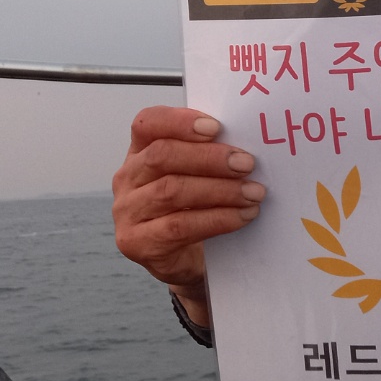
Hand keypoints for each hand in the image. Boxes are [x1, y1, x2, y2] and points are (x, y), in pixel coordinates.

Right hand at [112, 106, 265, 324]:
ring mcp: (127, 212)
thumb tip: (247, 138)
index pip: (147, 123)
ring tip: (254, 192)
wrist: (188, 259)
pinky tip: (243, 215)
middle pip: (162, 156)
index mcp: (140, 151)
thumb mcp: (199, 174)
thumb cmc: (197, 207)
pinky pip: (179, 226)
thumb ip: (210, 153)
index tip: (216, 127)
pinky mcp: (136, 243)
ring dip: (220, 190)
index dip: (179, 121)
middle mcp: (127, 178)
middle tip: (247, 163)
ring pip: (171, 191)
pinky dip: (217, 219)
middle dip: (210, 158)